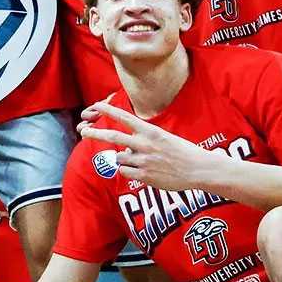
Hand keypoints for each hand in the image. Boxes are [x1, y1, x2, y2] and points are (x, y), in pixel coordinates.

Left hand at [77, 101, 216, 191]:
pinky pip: (124, 172)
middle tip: (83, 131)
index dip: (109, 111)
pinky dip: (128, 171)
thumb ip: (143, 139)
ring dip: (123, 159)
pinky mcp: (144, 176)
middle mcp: (145, 144)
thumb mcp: (164, 137)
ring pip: (119, 157)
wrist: (198, 169)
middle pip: (113, 136)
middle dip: (95, 133)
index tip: (95, 105)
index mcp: (151, 131)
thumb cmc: (182, 152)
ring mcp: (144, 160)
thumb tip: (125, 146)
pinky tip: (141, 171)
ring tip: (139, 161)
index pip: (125, 117)